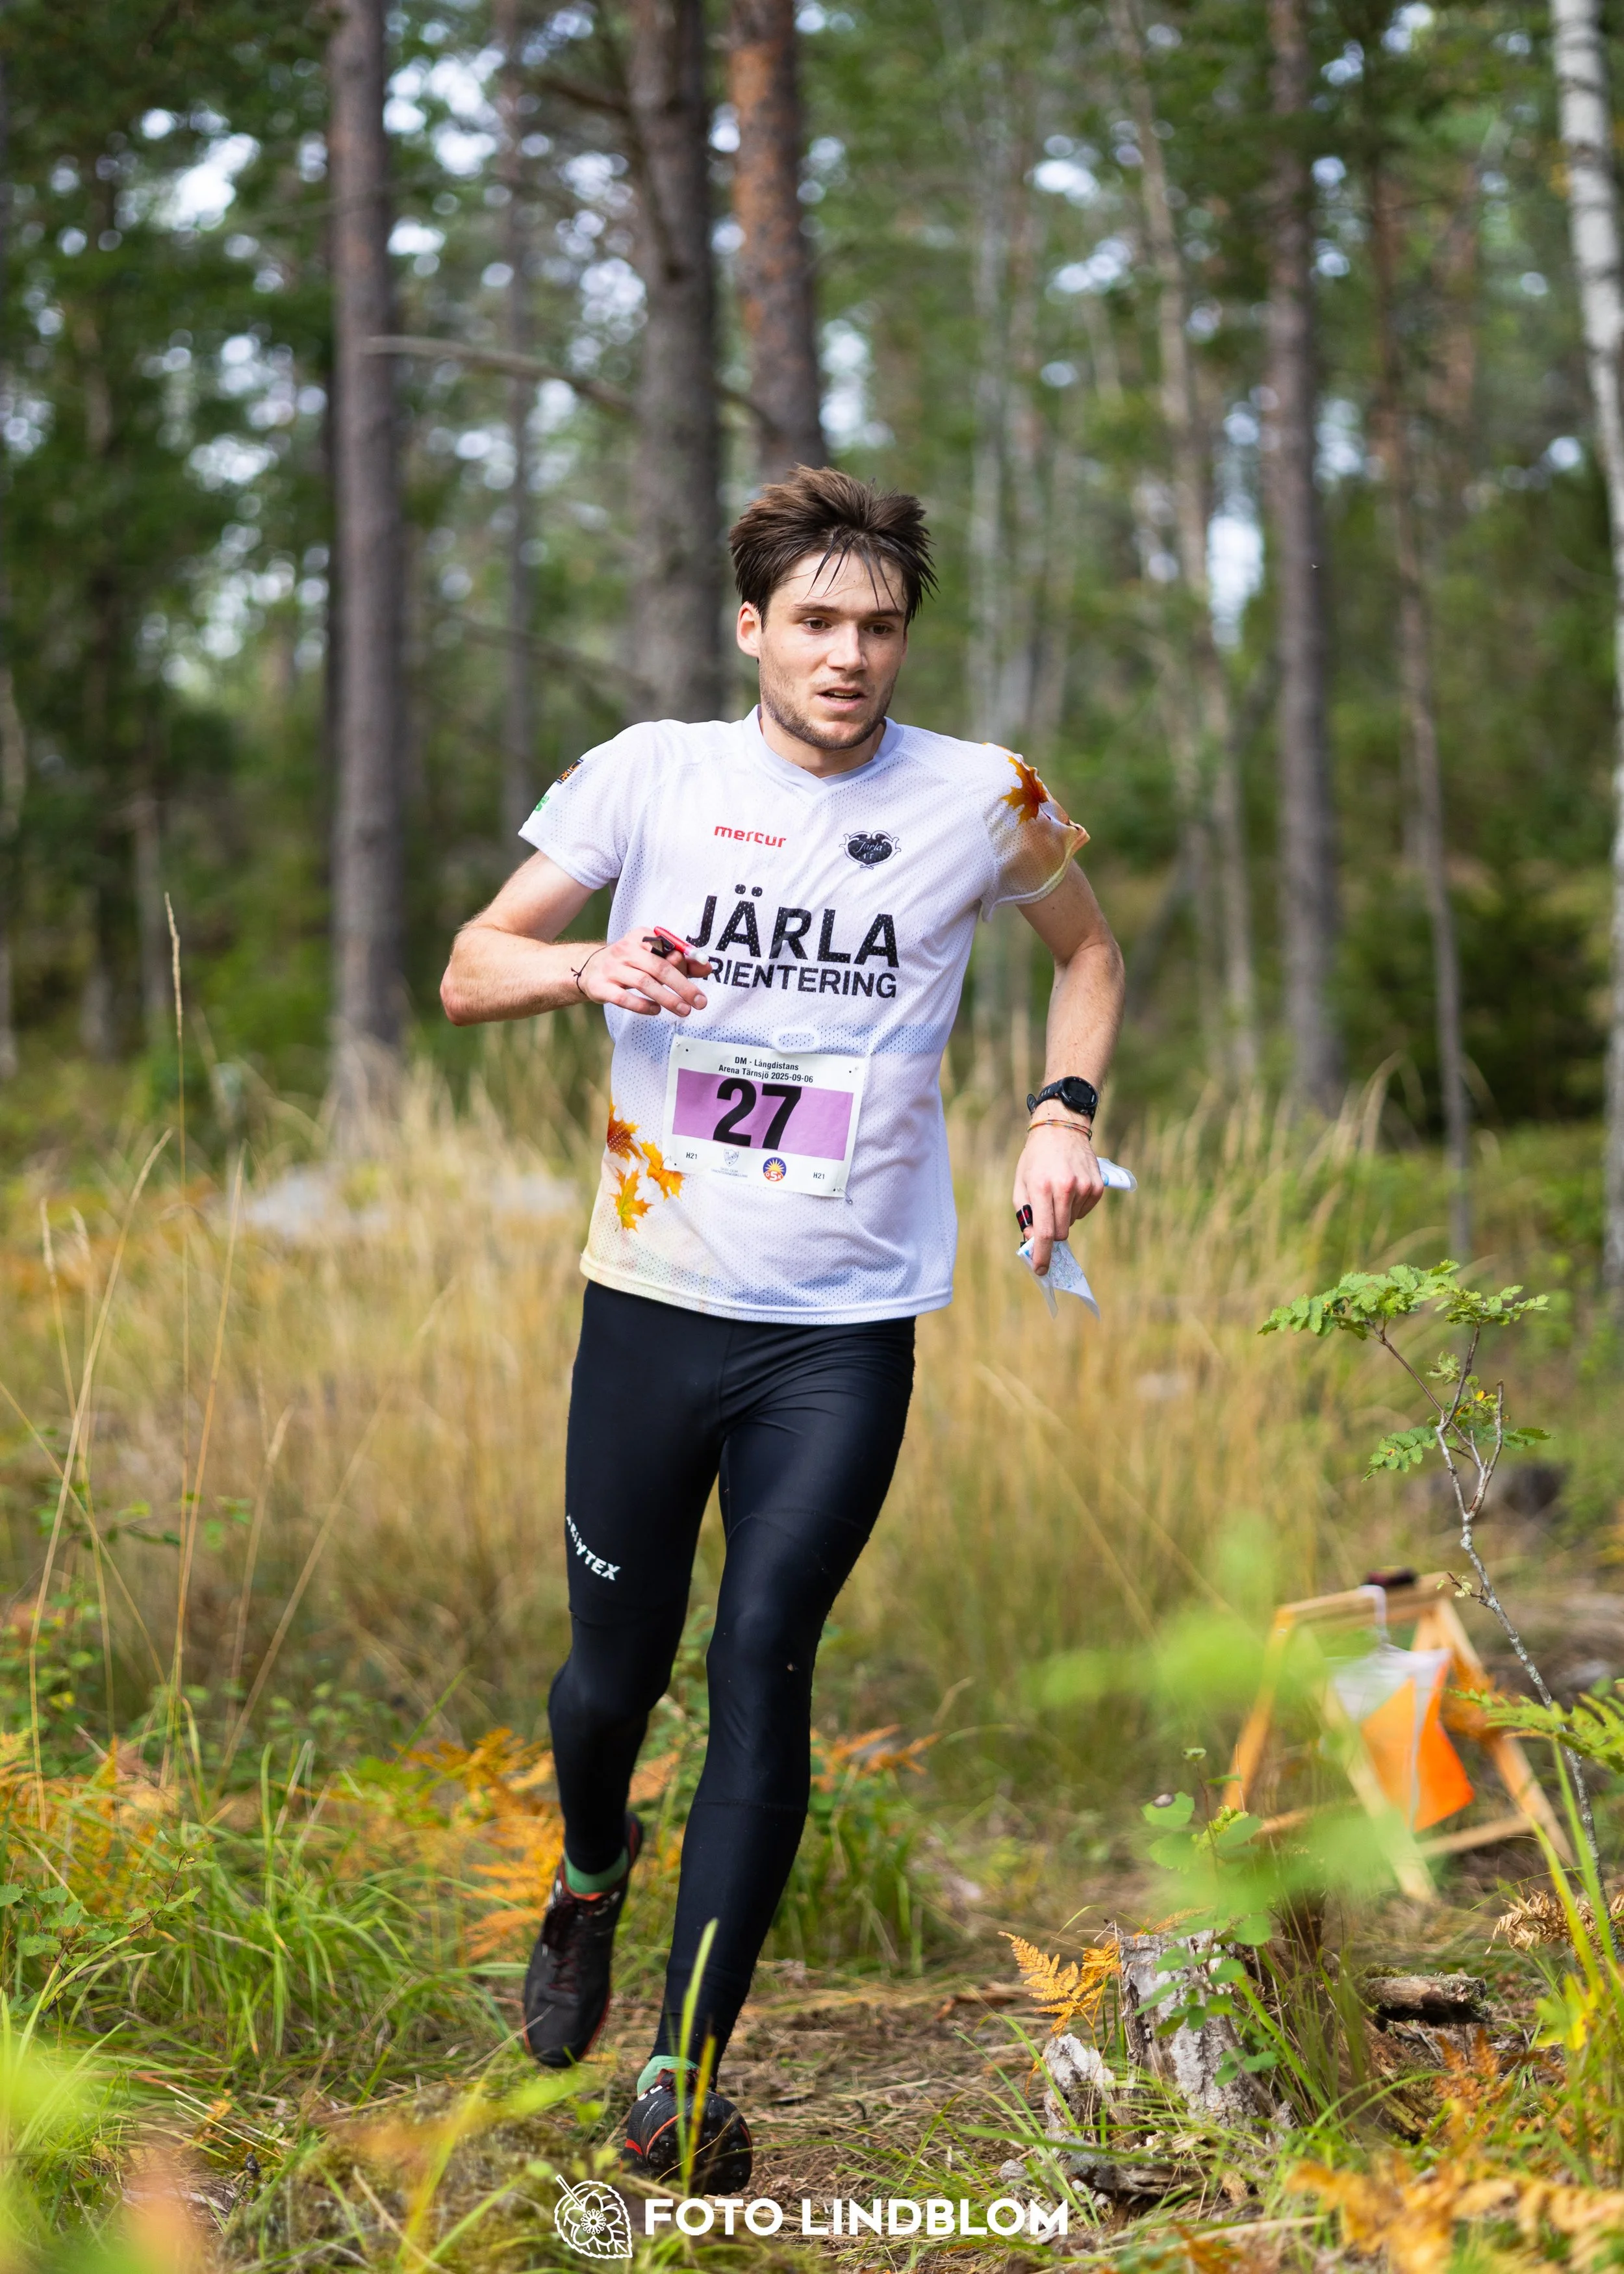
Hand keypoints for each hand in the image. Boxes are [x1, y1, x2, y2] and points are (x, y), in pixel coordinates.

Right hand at [573, 929, 710, 1016]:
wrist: (590, 969)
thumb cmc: (631, 964)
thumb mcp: (653, 957)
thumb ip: (680, 962)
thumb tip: (707, 967)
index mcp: (641, 937)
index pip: (668, 948)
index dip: (687, 961)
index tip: (704, 973)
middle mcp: (625, 949)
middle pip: (658, 967)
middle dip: (682, 985)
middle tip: (699, 1002)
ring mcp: (611, 968)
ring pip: (643, 982)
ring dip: (667, 998)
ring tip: (684, 1010)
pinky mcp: (600, 986)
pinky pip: (623, 997)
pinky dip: (642, 1005)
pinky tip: (656, 1010)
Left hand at [1014, 1122, 1104, 1274]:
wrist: (1061, 1129)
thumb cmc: (1035, 1159)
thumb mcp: (1021, 1183)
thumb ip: (1024, 1214)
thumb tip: (1032, 1241)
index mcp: (1042, 1187)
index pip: (1044, 1231)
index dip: (1042, 1254)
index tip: (1041, 1270)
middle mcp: (1065, 1187)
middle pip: (1060, 1232)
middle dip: (1050, 1233)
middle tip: (1045, 1218)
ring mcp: (1084, 1187)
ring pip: (1072, 1222)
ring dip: (1063, 1216)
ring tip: (1057, 1192)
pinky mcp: (1097, 1187)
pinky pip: (1084, 1212)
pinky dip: (1075, 1208)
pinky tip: (1070, 1189)